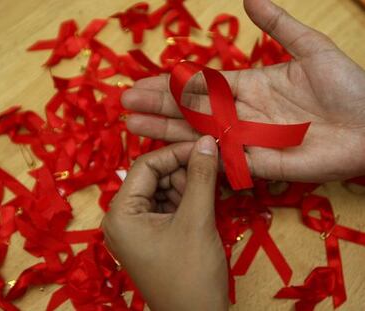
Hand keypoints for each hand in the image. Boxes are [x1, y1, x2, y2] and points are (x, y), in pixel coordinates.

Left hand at [102, 136, 227, 310]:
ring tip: (212, 189)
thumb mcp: (196, 220)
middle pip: (154, 177)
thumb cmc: (191, 274)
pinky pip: (167, 207)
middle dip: (184, 171)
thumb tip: (207, 140)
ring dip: (188, 186)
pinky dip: (186, 201)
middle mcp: (122, 218)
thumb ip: (200, 176)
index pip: (146, 165)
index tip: (206, 145)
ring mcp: (136, 229)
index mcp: (121, 213)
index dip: (176, 152)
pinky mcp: (150, 237)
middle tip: (213, 168)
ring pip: (162, 190)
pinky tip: (205, 202)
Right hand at [122, 0, 364, 182]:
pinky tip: (169, 151)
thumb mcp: (310, 48)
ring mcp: (245, 140)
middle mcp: (240, 114)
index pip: (199, 86)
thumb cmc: (347, 86)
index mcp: (248, 86)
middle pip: (189, 110)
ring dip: (165, 130)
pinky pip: (219, 159)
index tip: (141, 83)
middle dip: (156, 106)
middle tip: (124, 104)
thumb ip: (278, 24)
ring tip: (133, 125)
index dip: (169, 84)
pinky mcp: (257, 163)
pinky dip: (194, 156)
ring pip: (197, 135)